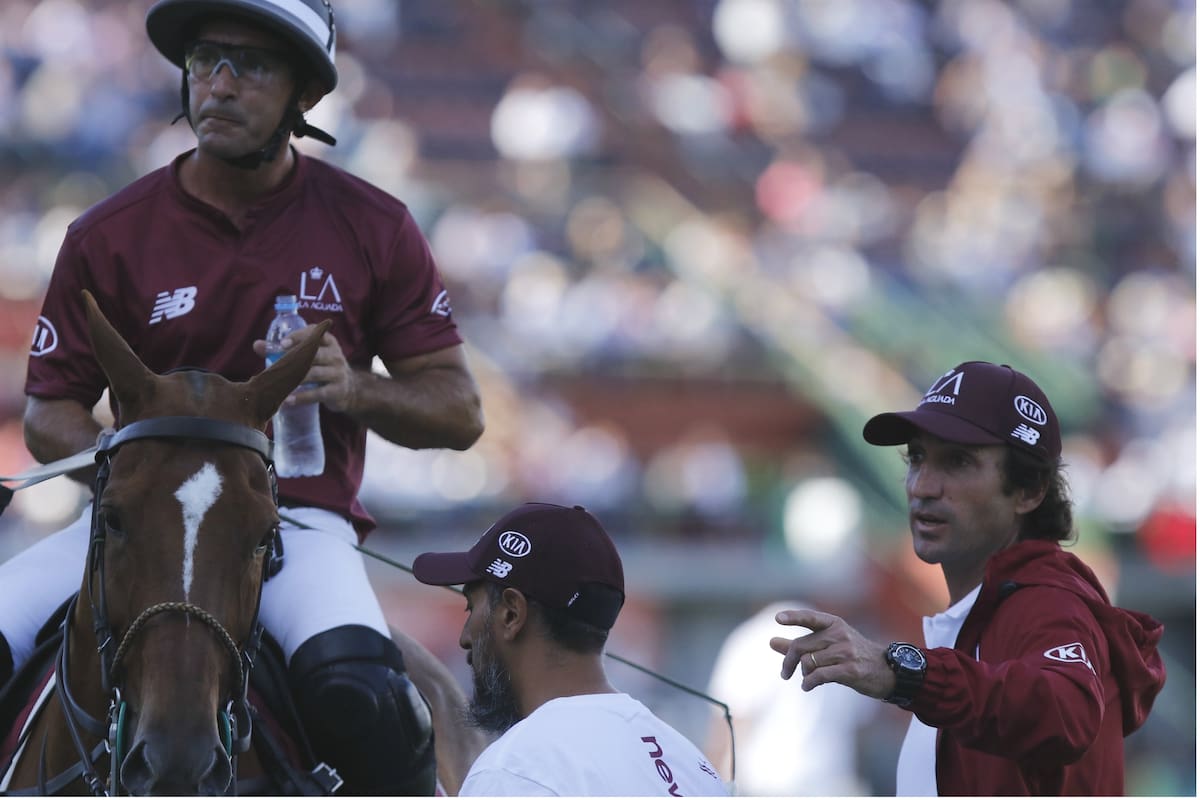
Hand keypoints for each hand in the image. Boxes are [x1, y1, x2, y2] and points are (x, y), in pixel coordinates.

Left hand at [253, 326, 357, 413]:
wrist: (349, 389)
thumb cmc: (322, 367)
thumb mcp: (311, 355)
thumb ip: (284, 350)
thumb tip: (257, 345)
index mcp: (329, 342)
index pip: (316, 333)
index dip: (299, 336)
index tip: (282, 343)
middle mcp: (335, 355)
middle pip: (315, 354)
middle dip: (295, 358)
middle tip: (276, 364)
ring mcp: (338, 373)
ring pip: (315, 374)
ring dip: (295, 379)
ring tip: (278, 384)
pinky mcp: (337, 391)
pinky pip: (318, 394)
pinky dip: (302, 397)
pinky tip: (288, 400)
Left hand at [768, 607, 895, 698]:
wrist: (885, 671)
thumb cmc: (852, 655)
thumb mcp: (828, 644)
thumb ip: (800, 644)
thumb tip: (771, 642)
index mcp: (833, 624)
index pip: (810, 617)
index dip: (793, 617)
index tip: (777, 619)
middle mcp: (839, 634)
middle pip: (800, 646)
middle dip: (788, 661)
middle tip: (784, 674)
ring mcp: (845, 652)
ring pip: (808, 662)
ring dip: (802, 674)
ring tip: (806, 679)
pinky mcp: (849, 670)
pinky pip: (819, 676)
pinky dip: (809, 683)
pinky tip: (807, 686)